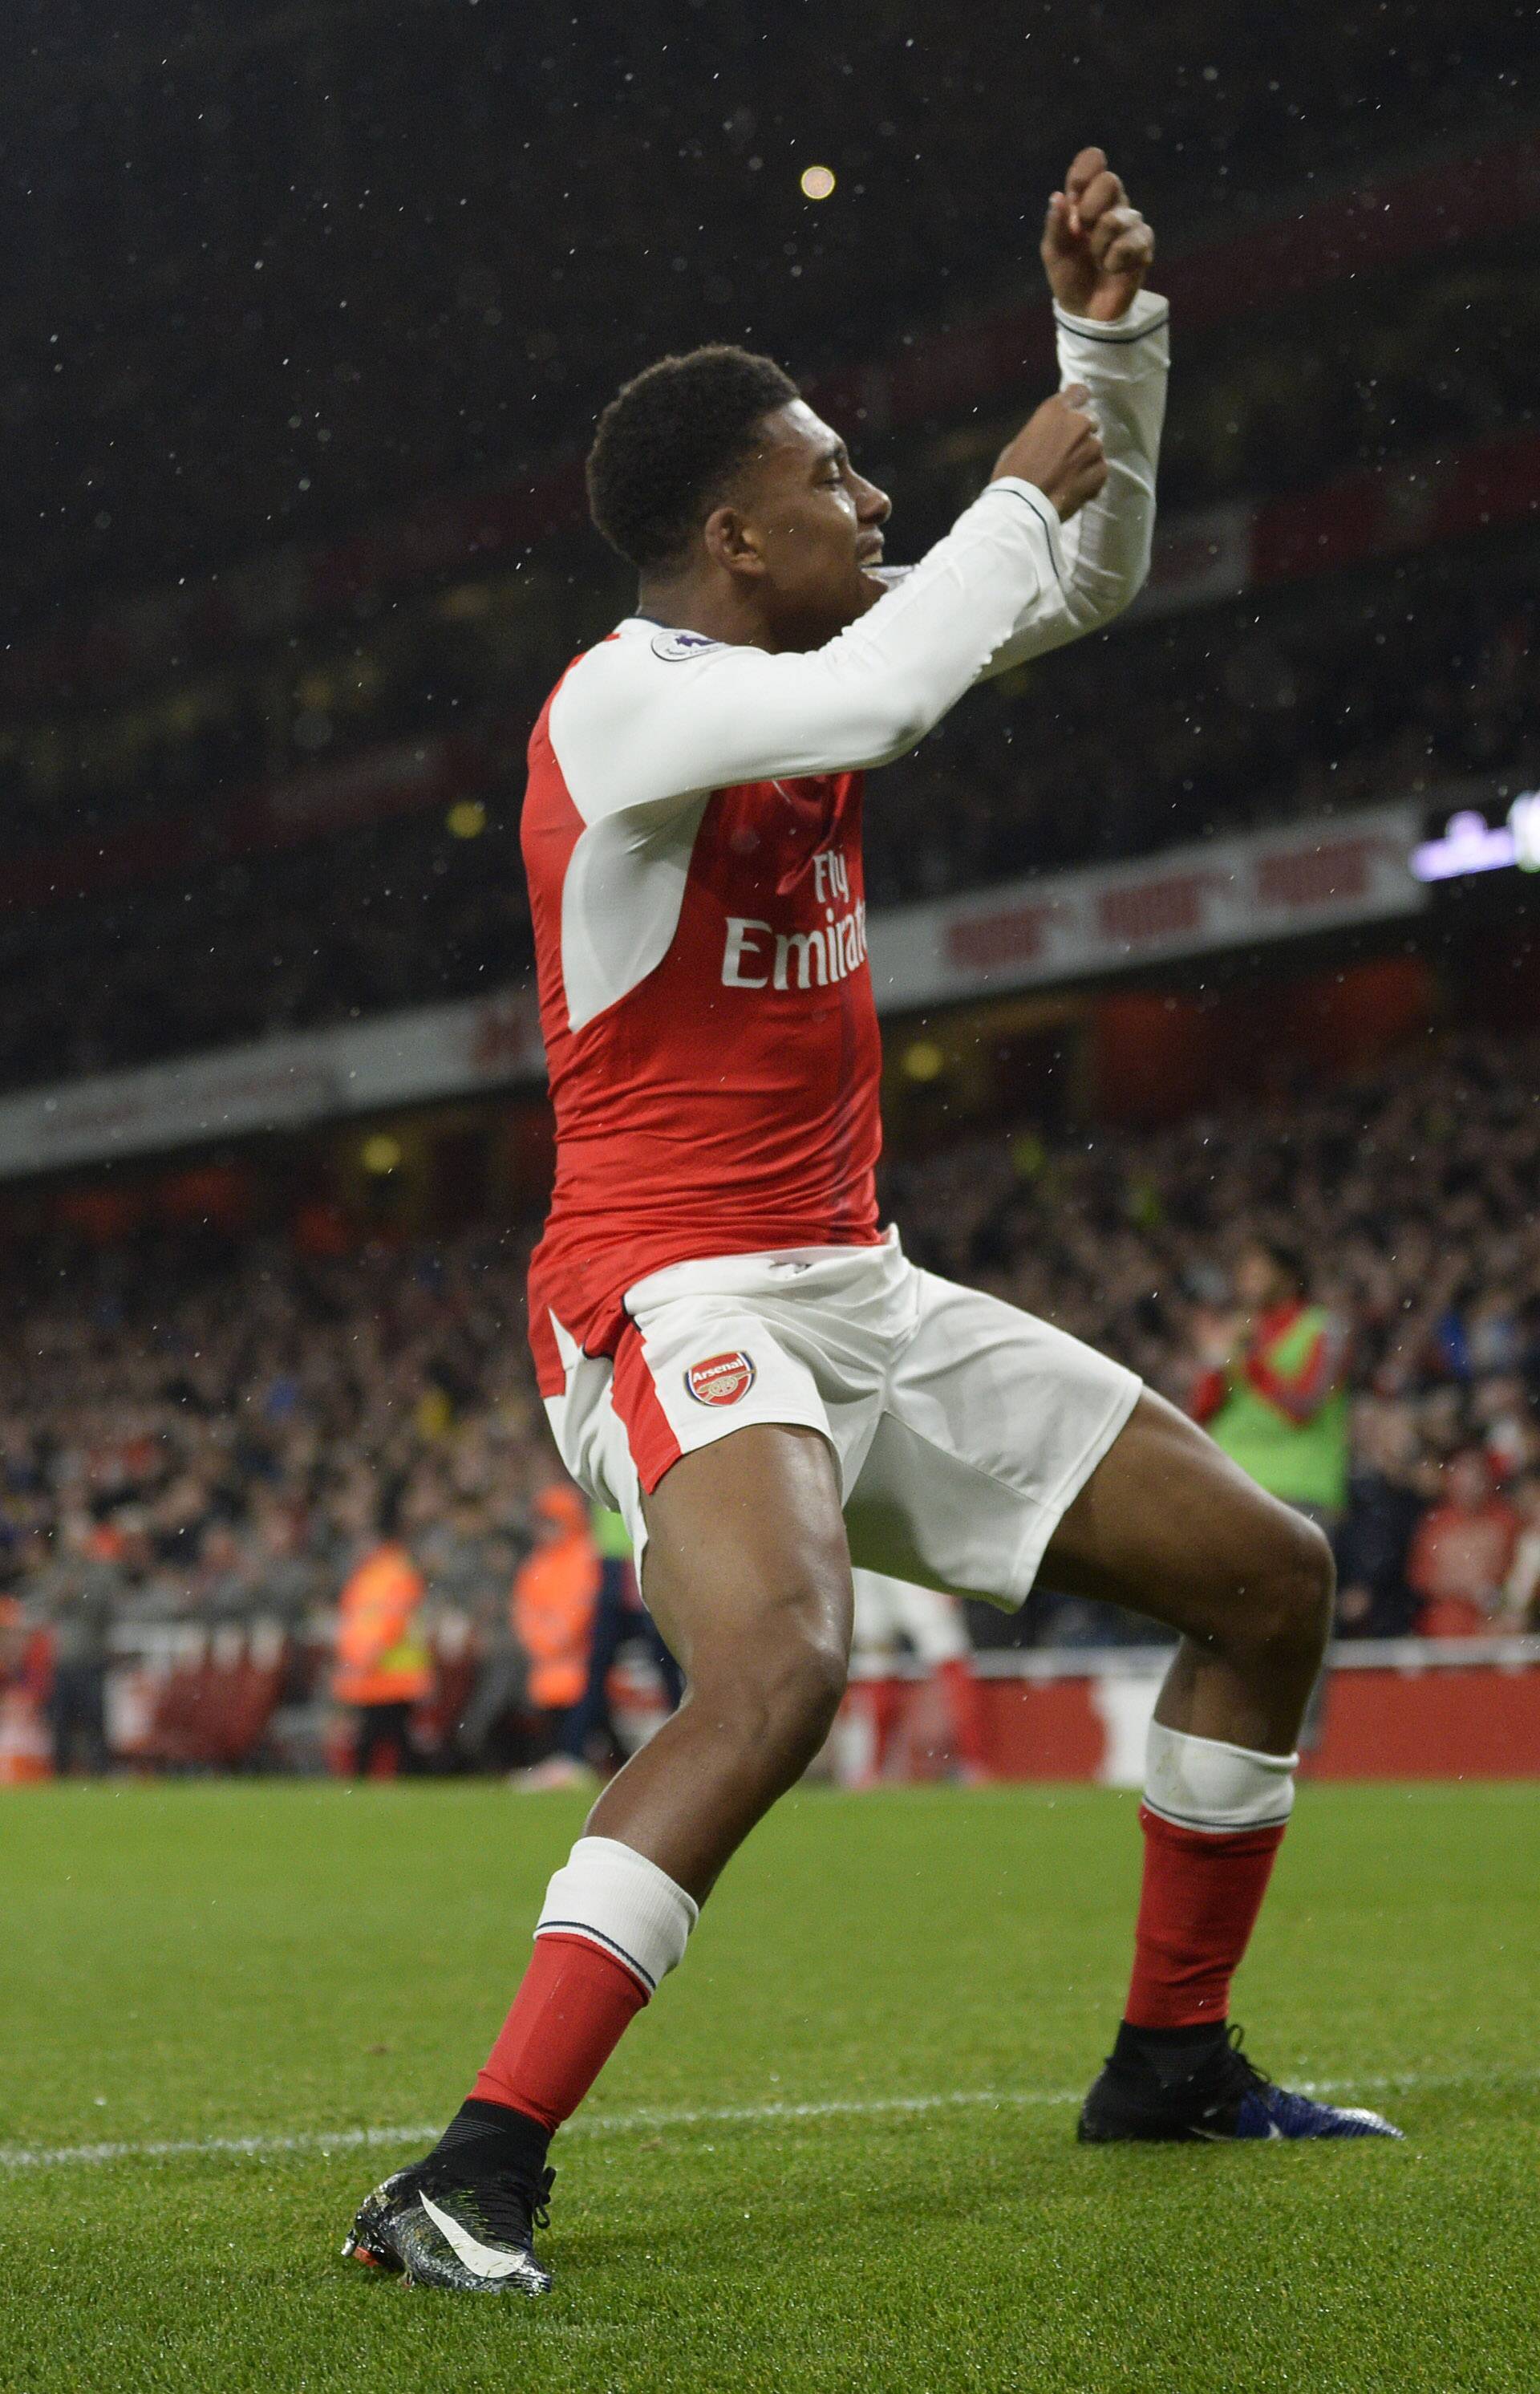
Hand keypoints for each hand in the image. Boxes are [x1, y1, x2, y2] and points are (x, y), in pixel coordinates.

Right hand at [990, 385, 1105, 520]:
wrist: (1022, 507)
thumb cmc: (1011, 474)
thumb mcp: (1020, 441)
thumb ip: (1042, 431)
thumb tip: (1051, 435)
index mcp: (1055, 411)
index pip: (1079, 392)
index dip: (1077, 403)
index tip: (1073, 413)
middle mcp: (1079, 423)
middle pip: (1090, 421)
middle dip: (1082, 433)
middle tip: (1068, 452)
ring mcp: (1092, 447)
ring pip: (1096, 447)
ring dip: (1086, 458)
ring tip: (1070, 476)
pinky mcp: (1100, 472)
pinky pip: (1100, 470)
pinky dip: (1092, 478)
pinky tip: (1076, 488)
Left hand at [1041, 147, 1154, 321]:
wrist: (1086, 310)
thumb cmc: (1069, 275)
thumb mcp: (1054, 252)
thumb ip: (1055, 225)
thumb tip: (1058, 196)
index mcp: (1085, 199)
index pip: (1092, 162)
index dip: (1086, 169)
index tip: (1075, 190)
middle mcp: (1110, 205)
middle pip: (1110, 181)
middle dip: (1090, 209)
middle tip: (1082, 232)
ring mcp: (1130, 223)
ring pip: (1117, 218)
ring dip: (1099, 246)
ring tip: (1097, 260)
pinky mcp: (1144, 245)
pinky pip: (1130, 243)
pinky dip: (1114, 261)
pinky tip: (1112, 269)